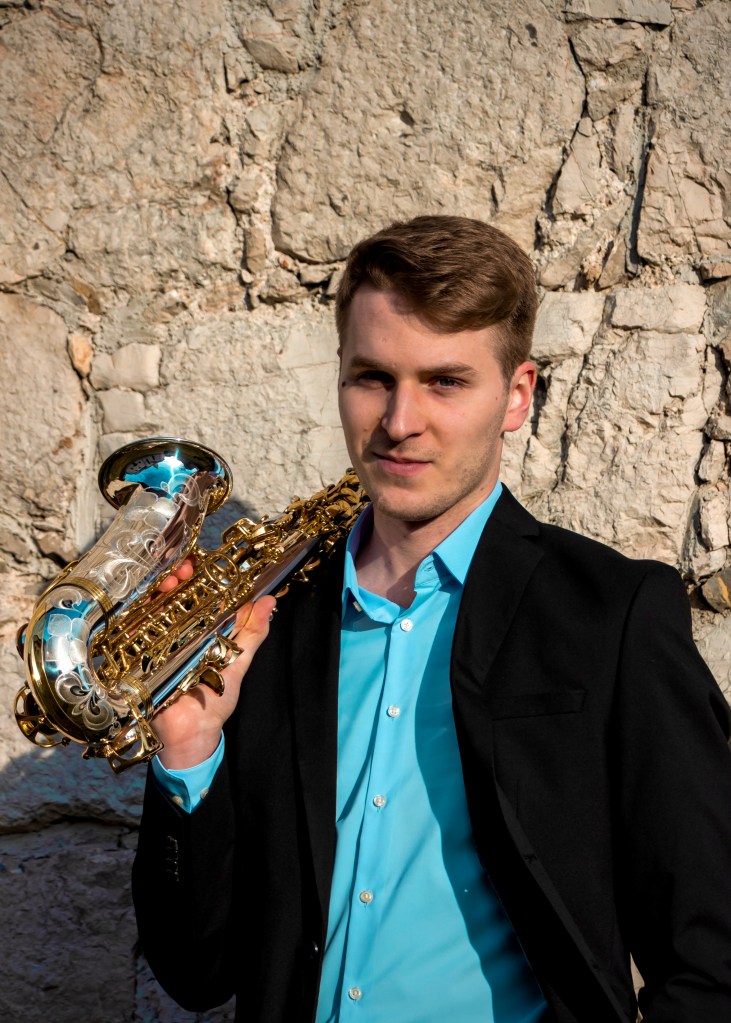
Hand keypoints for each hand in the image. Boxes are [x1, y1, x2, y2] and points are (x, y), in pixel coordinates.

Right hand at [152, 558, 276, 768]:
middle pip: (175, 595)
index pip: (201, 593)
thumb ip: (252, 634)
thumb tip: (270, 602)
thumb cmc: (216, 700)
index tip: (204, 561)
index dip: (201, 574)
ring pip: (154, 607)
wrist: (191, 735)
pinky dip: (139, 614)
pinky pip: (134, 631)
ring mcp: (157, 643)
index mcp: (204, 630)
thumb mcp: (238, 662)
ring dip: (160, 590)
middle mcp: (179, 632)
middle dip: (177, 576)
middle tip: (184, 569)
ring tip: (169, 581)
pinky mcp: (139, 657)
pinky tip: (146, 602)